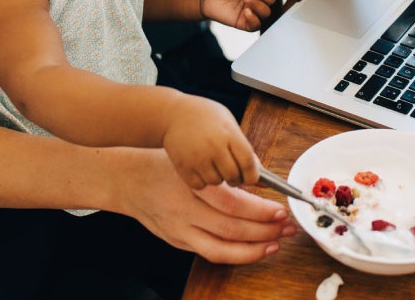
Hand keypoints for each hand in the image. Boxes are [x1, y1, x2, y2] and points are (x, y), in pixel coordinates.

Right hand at [123, 150, 292, 263]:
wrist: (128, 180)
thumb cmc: (162, 164)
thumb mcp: (194, 159)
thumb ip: (224, 174)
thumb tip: (260, 186)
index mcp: (190, 185)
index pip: (232, 203)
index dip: (260, 210)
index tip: (279, 210)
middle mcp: (184, 211)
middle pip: (231, 229)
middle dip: (264, 231)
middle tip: (286, 226)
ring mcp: (179, 231)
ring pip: (221, 250)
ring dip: (254, 250)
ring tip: (275, 243)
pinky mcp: (178, 242)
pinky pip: (210, 254)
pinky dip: (235, 254)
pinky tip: (252, 249)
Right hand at [162, 94, 259, 189]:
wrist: (172, 114)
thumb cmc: (205, 117)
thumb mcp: (228, 123)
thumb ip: (242, 147)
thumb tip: (260, 177)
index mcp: (228, 134)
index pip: (248, 163)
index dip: (252, 175)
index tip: (251, 177)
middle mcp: (214, 146)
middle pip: (233, 176)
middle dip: (236, 178)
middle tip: (232, 173)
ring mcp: (197, 158)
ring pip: (216, 181)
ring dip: (218, 178)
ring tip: (213, 164)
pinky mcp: (183, 166)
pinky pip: (199, 185)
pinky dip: (202, 181)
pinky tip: (200, 168)